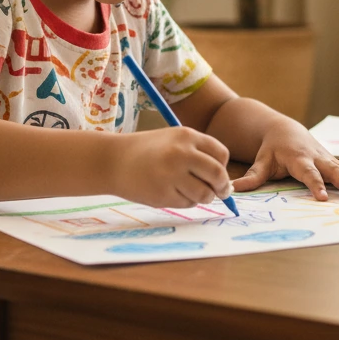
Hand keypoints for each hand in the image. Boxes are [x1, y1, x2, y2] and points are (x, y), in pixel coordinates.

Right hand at [115, 127, 231, 207]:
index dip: (223, 167)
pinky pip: (188, 203)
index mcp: (187, 136)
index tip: (218, 174)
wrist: (114, 160)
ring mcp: (172, 175)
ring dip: (203, 196)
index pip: (221, 154)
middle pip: (218, 175)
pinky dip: (186, 201)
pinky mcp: (163, 194)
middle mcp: (182, 154)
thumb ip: (198, 154)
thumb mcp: (173, 140)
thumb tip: (225, 181)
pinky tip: (172, 192)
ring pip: (205, 194)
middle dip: (222, 187)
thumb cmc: (147, 150)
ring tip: (190, 191)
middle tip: (220, 192)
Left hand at [235, 119, 338, 200]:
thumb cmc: (271, 150)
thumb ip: (250, 178)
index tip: (323, 198)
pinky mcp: (335, 161)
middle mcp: (317, 157)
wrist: (284, 130)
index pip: (308, 173)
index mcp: (298, 158)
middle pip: (334, 171)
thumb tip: (232, 190)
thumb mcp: (260, 162)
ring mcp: (328, 158)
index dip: (315, 184)